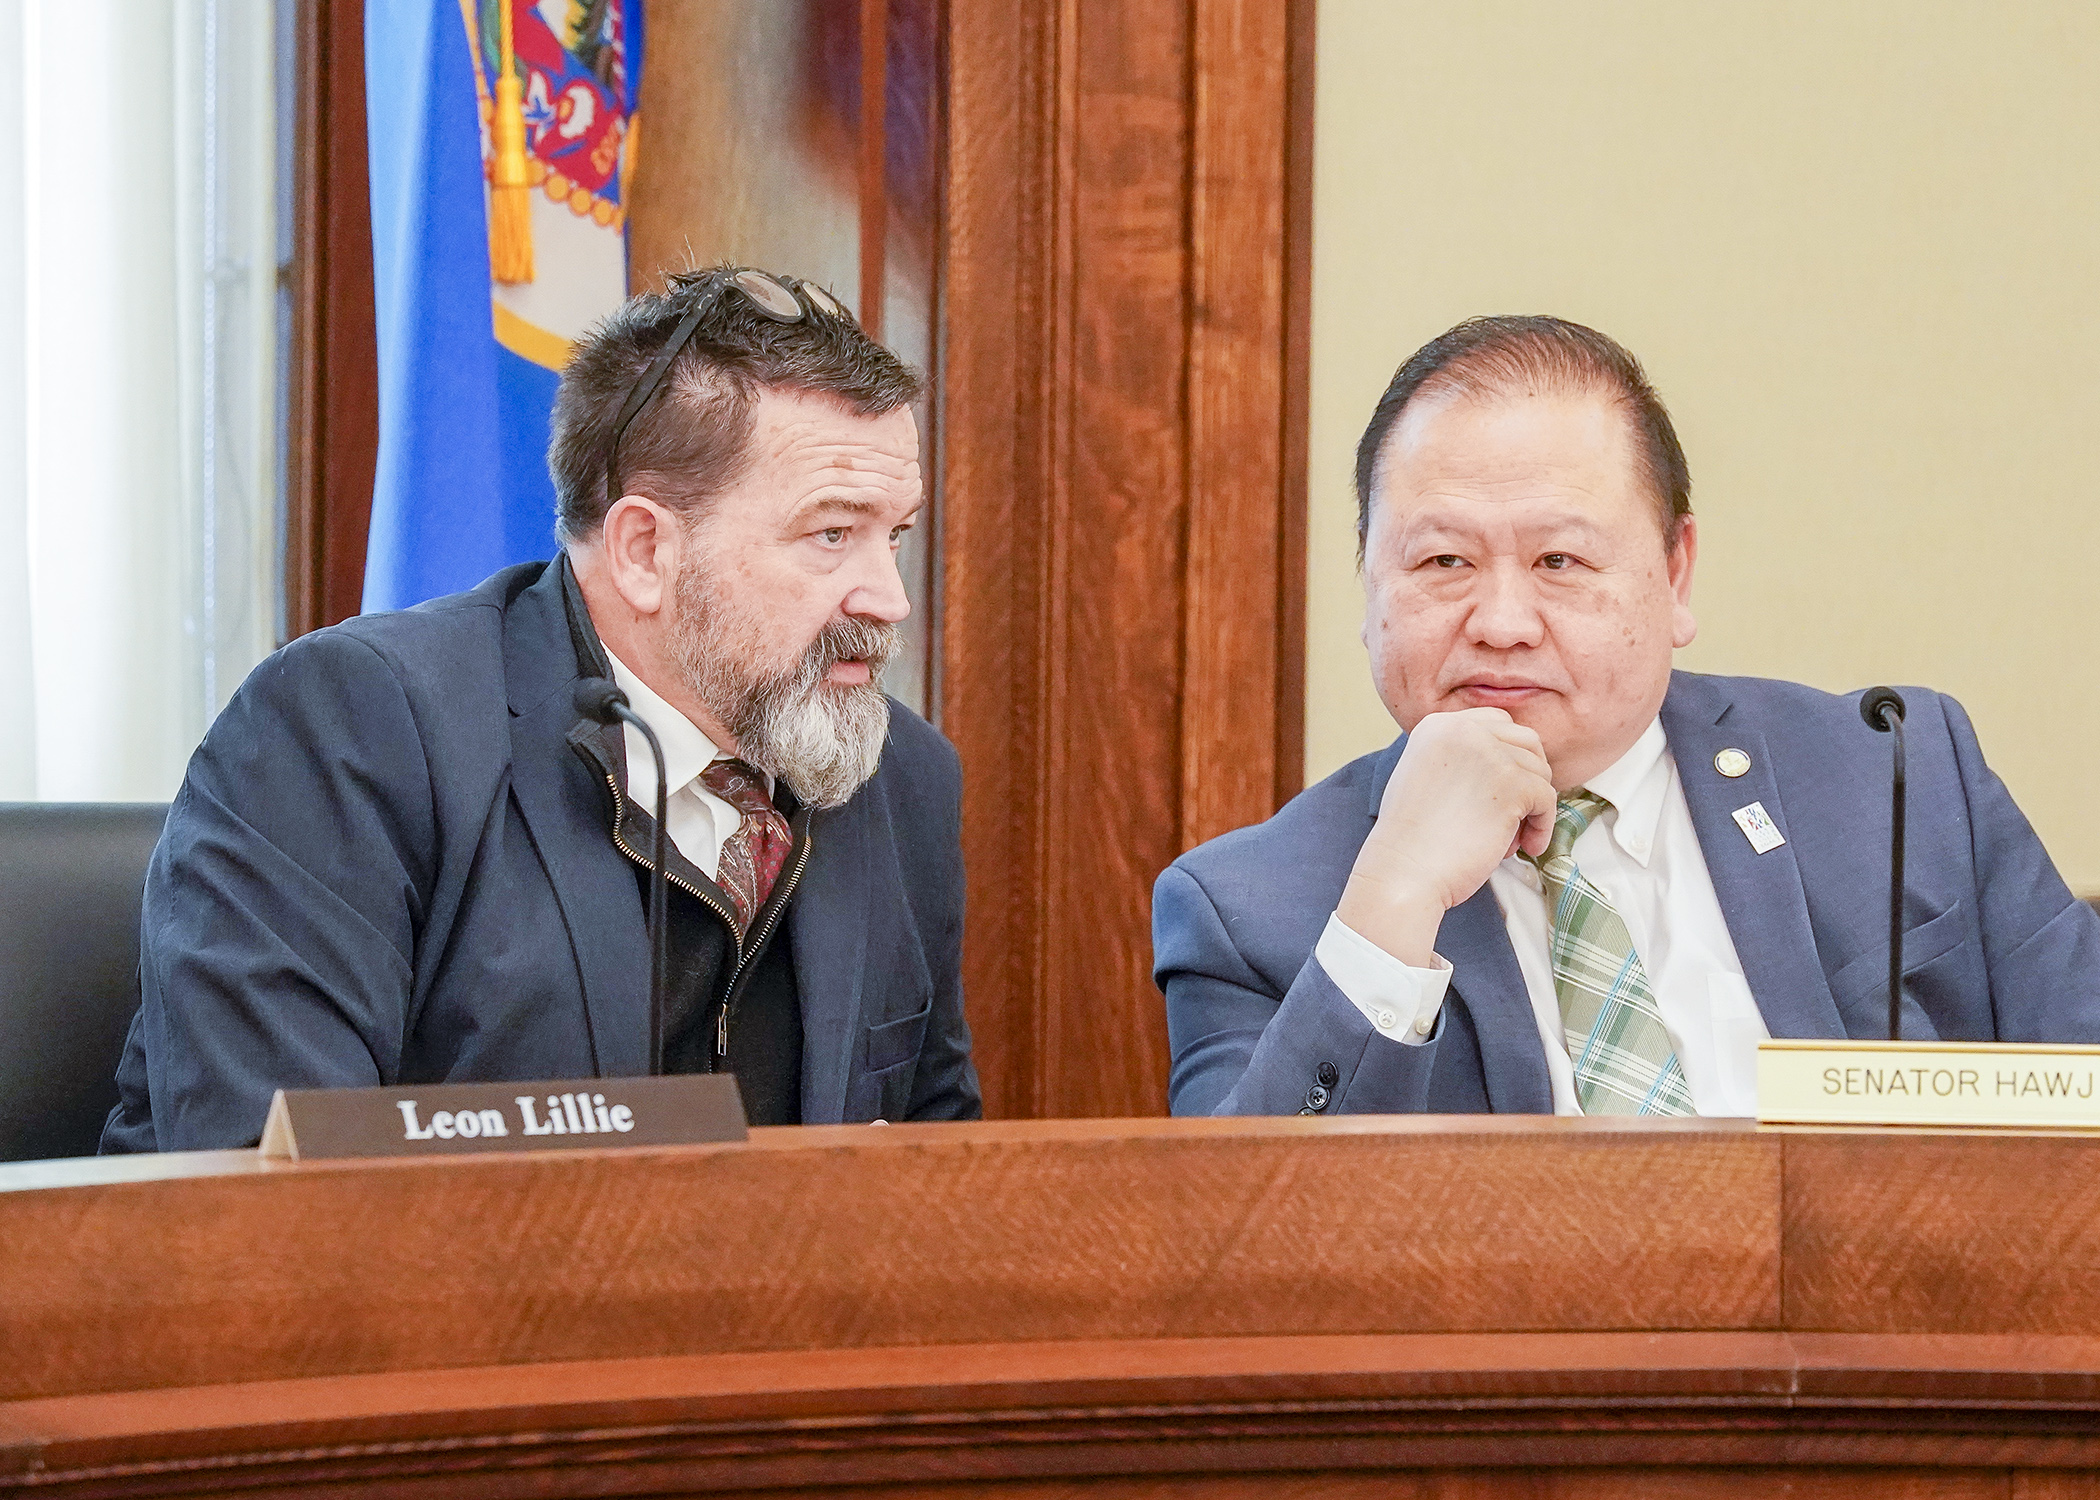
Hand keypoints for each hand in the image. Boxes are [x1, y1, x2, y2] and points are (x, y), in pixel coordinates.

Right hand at [1336, 708, 1556, 966]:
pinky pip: (1547, 800)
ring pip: (1540, 772)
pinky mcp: (1512, 784)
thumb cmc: (1413, 838)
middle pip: (1527, 742)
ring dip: (1531, 808)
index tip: (1501, 792)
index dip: (1508, 758)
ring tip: (1508, 839)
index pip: (1498, 723)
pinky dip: (1541, 827)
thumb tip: (1510, 757)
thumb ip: (1460, 756)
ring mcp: (1489, 754)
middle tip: (1511, 817)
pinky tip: (1524, 848)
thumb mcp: (1425, 774)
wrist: (1403, 872)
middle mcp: (1463, 729)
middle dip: (1526, 778)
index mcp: (1438, 725)